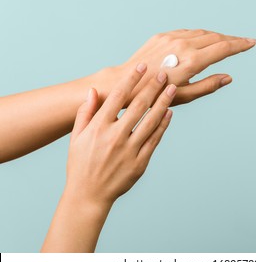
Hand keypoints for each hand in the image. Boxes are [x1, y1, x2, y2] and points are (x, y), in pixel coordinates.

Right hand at [66, 64, 173, 206]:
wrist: (89, 195)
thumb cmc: (80, 164)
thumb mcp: (76, 137)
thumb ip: (85, 112)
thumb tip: (94, 90)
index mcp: (98, 127)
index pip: (118, 96)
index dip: (132, 79)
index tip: (142, 66)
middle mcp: (115, 136)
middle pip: (138, 106)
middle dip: (152, 87)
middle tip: (164, 73)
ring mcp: (129, 150)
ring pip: (151, 121)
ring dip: (163, 103)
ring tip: (172, 88)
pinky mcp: (140, 162)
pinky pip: (155, 140)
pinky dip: (163, 125)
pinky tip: (169, 113)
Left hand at [93, 29, 255, 105]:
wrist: (126, 84)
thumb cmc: (155, 96)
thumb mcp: (185, 95)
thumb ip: (208, 85)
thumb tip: (228, 77)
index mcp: (191, 61)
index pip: (223, 48)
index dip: (240, 45)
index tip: (251, 42)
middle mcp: (182, 45)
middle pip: (215, 37)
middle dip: (231, 39)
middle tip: (243, 42)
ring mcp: (171, 38)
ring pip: (201, 32)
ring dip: (216, 36)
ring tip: (227, 42)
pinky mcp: (161, 36)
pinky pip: (187, 32)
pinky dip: (200, 35)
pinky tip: (204, 40)